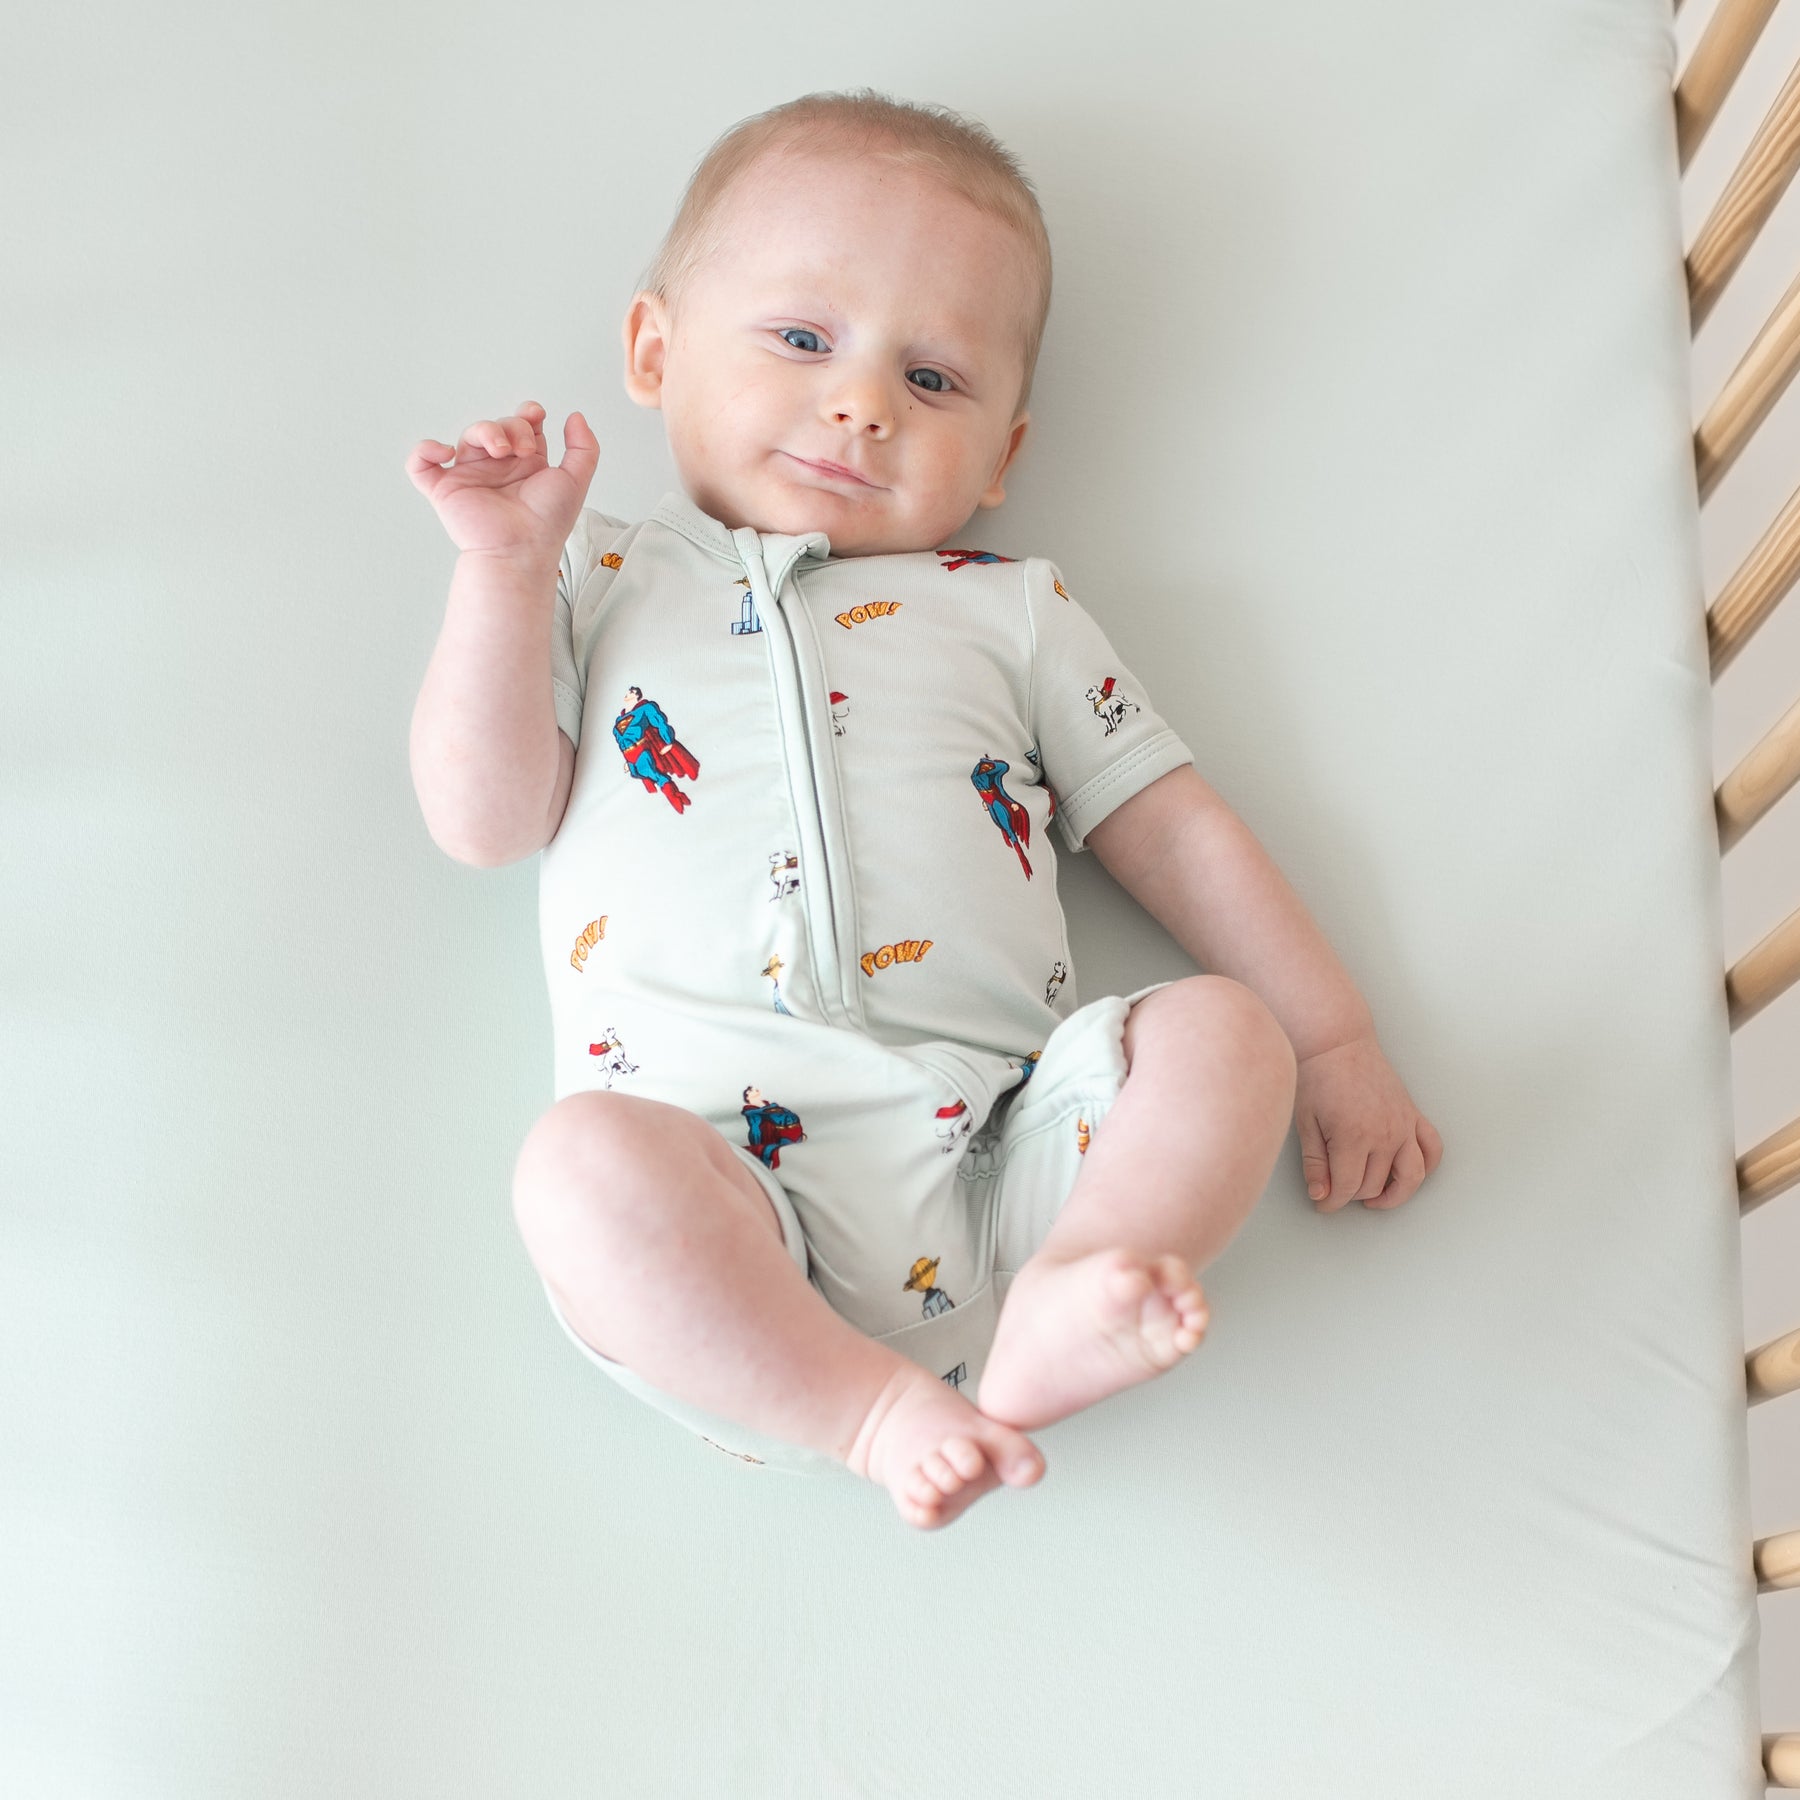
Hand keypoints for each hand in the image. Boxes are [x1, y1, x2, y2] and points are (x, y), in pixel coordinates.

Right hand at [405, 401, 598, 563]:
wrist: (521, 548)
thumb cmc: (548, 522)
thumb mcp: (576, 480)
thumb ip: (584, 447)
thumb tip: (574, 416)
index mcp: (527, 465)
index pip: (523, 426)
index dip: (527, 413)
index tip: (536, 416)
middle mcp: (498, 469)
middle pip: (498, 426)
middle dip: (512, 426)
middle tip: (523, 449)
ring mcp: (471, 477)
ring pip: (468, 436)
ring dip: (484, 430)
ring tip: (501, 450)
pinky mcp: (445, 490)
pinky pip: (420, 465)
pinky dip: (424, 451)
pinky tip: (445, 451)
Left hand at [1294, 1033, 1441, 1211]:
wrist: (1337, 1041)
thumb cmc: (1316, 1076)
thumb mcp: (1305, 1121)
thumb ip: (1315, 1162)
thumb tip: (1321, 1195)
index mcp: (1353, 1136)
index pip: (1346, 1187)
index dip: (1331, 1202)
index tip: (1322, 1204)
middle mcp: (1385, 1134)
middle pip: (1373, 1185)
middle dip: (1352, 1195)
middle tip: (1334, 1191)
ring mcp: (1403, 1124)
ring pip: (1410, 1177)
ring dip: (1394, 1195)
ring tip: (1373, 1198)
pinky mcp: (1413, 1114)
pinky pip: (1432, 1149)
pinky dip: (1425, 1167)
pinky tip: (1405, 1174)